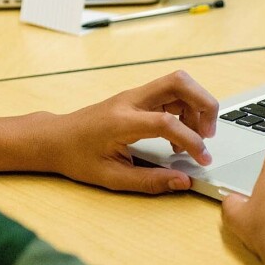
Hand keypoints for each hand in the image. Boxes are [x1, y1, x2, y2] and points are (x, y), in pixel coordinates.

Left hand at [47, 70, 217, 193]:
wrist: (56, 138)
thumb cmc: (77, 157)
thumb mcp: (111, 177)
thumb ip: (149, 181)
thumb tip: (182, 181)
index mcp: (121, 121)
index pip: (166, 121)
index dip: (190, 140)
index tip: (201, 158)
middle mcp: (130, 101)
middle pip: (179, 82)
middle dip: (204, 104)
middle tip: (208, 134)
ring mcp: (134, 95)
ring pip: (178, 83)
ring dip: (196, 105)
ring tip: (196, 136)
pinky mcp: (137, 97)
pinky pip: (170, 92)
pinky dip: (184, 108)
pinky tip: (178, 135)